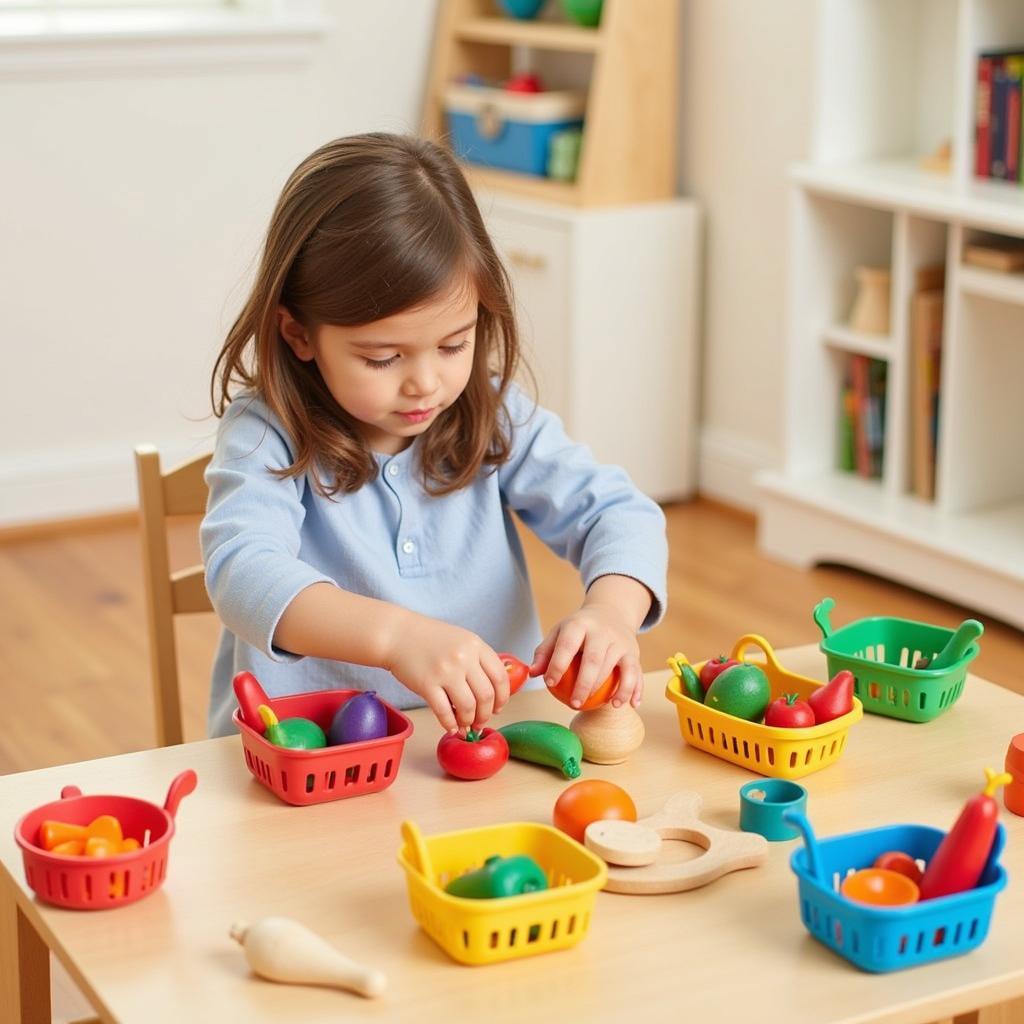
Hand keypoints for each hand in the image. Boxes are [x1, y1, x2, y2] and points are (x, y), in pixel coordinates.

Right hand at [383, 612, 509, 732]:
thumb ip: (478, 660)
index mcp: (475, 645)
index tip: (498, 708)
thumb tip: (492, 691)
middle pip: (486, 696)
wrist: (398, 634)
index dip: (502, 698)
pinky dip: (450, 724)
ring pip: (467, 707)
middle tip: (481, 720)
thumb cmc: (429, 638)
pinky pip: (444, 712)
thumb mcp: (461, 640)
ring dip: (469, 721)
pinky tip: (451, 727)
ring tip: (465, 723)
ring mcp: (445, 671)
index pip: (500, 677)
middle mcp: (463, 657)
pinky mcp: (427, 684)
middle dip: (485, 714)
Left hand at [530, 604, 643, 709]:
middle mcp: (602, 631)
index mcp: (579, 624)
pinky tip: (631, 705)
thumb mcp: (560, 632)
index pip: (567, 644)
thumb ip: (545, 652)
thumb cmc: (579, 629)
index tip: (549, 683)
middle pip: (594, 659)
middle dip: (584, 683)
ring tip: (599, 706)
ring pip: (617, 667)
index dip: (558, 664)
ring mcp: (620, 641)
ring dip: (610, 689)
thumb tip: (532, 673)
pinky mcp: (633, 652)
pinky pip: (636, 673)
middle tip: (574, 704)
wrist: (611, 612)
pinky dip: (634, 689)